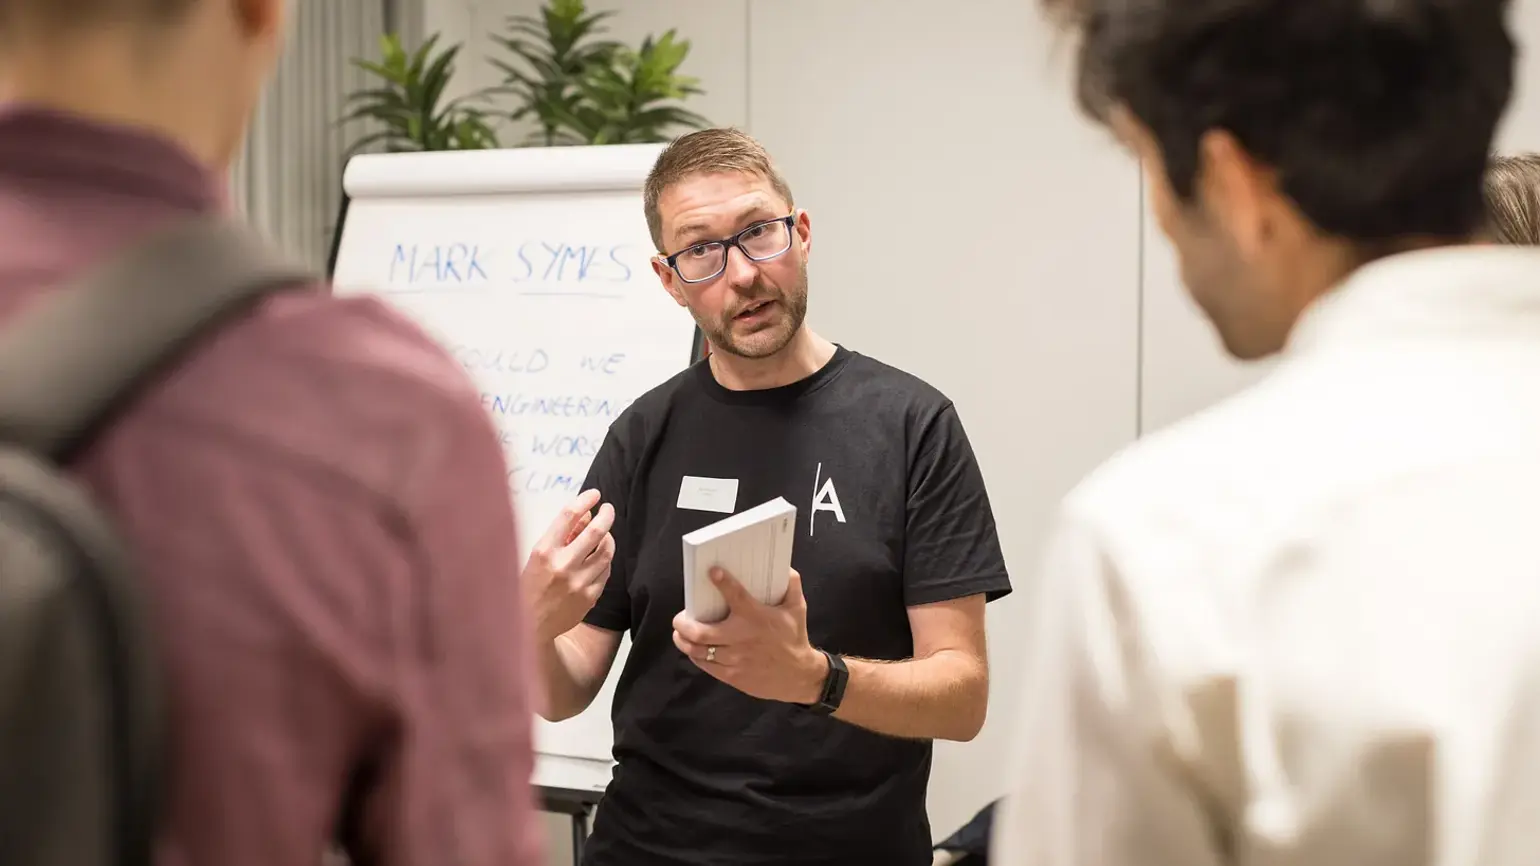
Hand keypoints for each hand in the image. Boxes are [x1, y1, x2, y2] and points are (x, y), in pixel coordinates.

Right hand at [522, 489, 615, 642]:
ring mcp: (578, 582)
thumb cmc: (531, 585)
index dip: (585, 500)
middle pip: (595, 532)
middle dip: (606, 515)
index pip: (568, 516)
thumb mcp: (537, 556)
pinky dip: (605, 560)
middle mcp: (562, 565)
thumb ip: (561, 536)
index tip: (594, 494)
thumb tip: (586, 515)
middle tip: (608, 509)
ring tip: (605, 534)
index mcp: (543, 552)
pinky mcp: (590, 596)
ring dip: (608, 538)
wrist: (530, 626)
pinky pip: (606, 571)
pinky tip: (600, 558)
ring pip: (606, 552)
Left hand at [671, 567, 826, 703]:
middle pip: (700, 632)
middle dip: (683, 623)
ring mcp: (734, 659)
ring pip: (697, 650)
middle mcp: (741, 638)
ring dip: (683, 640)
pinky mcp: (731, 676)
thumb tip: (782, 566)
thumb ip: (790, 585)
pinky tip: (692, 648)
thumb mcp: (797, 609)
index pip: (735, 596)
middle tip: (680, 617)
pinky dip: (694, 655)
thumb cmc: (794, 638)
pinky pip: (705, 665)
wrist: (798, 676)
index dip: (721, 582)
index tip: (711, 572)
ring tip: (680, 632)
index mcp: (756, 617)